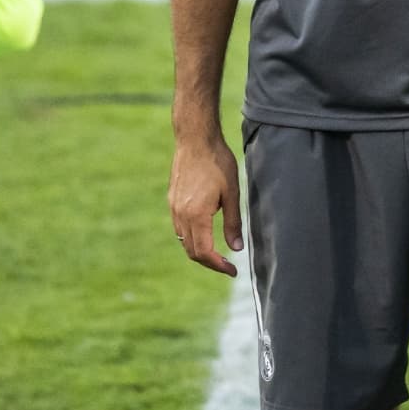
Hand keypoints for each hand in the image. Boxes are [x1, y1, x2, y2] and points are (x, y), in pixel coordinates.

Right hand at [170, 134, 243, 276]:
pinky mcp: (172, 201)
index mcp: (196, 215)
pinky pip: (179, 228)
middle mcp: (181, 215)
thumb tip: (236, 248)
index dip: (218, 265)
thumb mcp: (232, 193)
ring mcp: (174, 208)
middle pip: (191, 251)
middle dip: (210, 262)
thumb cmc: (217, 163)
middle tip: (228, 265)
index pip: (204, 252)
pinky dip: (192, 237)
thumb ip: (233, 222)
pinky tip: (206, 232)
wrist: (195, 139)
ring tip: (218, 252)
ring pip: (183, 241)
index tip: (232, 270)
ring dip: (199, 251)